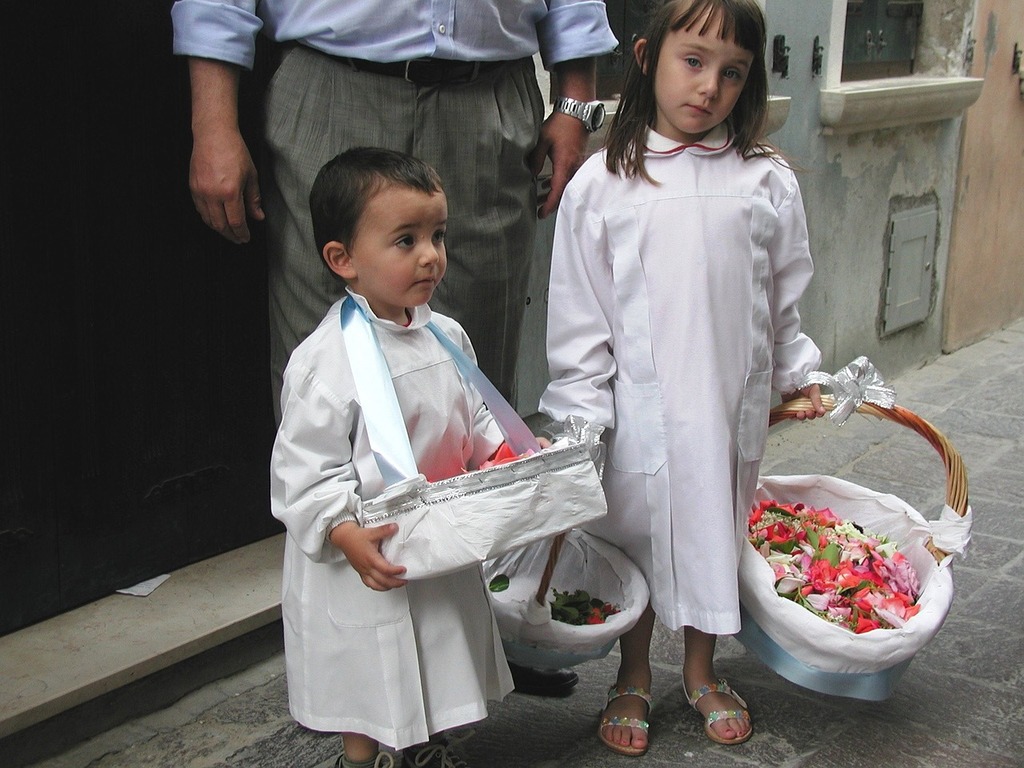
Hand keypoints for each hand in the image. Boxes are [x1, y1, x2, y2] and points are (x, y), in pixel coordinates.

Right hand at [186, 58, 264, 243]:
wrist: (213, 135)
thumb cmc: (235, 151)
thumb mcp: (251, 176)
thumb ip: (254, 199)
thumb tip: (258, 217)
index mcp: (230, 191)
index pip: (236, 222)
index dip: (242, 233)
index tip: (246, 238)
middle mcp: (213, 194)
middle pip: (221, 225)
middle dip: (231, 235)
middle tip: (238, 239)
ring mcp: (200, 191)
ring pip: (208, 220)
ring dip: (219, 229)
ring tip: (229, 232)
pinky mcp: (192, 187)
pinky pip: (200, 210)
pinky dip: (208, 218)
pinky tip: (216, 219)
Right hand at [329, 521, 407, 590]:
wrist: (344, 538)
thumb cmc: (356, 537)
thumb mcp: (372, 532)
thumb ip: (384, 530)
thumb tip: (395, 528)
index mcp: (371, 558)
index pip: (385, 570)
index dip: (395, 571)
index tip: (403, 570)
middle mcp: (367, 567)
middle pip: (382, 581)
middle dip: (395, 583)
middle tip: (404, 580)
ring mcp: (363, 571)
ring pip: (376, 585)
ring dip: (387, 587)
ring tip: (396, 585)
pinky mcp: (361, 572)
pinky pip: (369, 584)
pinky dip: (378, 587)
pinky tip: (383, 585)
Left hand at [528, 112, 588, 218]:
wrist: (577, 112)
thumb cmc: (561, 124)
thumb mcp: (542, 141)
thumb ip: (535, 160)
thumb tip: (529, 175)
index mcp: (564, 165)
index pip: (556, 191)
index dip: (548, 205)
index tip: (541, 214)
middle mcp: (572, 167)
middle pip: (561, 192)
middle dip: (549, 201)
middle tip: (537, 209)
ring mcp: (575, 164)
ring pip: (563, 185)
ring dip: (551, 192)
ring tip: (537, 196)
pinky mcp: (575, 160)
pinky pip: (566, 176)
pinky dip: (555, 182)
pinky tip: (545, 182)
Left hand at [781, 383, 825, 419]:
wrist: (791, 378)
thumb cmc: (804, 381)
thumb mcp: (814, 390)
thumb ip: (817, 401)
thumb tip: (823, 410)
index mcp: (814, 400)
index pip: (819, 410)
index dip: (819, 413)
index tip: (818, 414)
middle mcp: (806, 404)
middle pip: (810, 414)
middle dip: (810, 415)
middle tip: (808, 412)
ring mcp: (798, 405)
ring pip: (801, 416)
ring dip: (802, 417)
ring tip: (800, 414)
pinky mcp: (789, 405)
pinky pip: (791, 414)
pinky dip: (792, 416)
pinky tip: (793, 415)